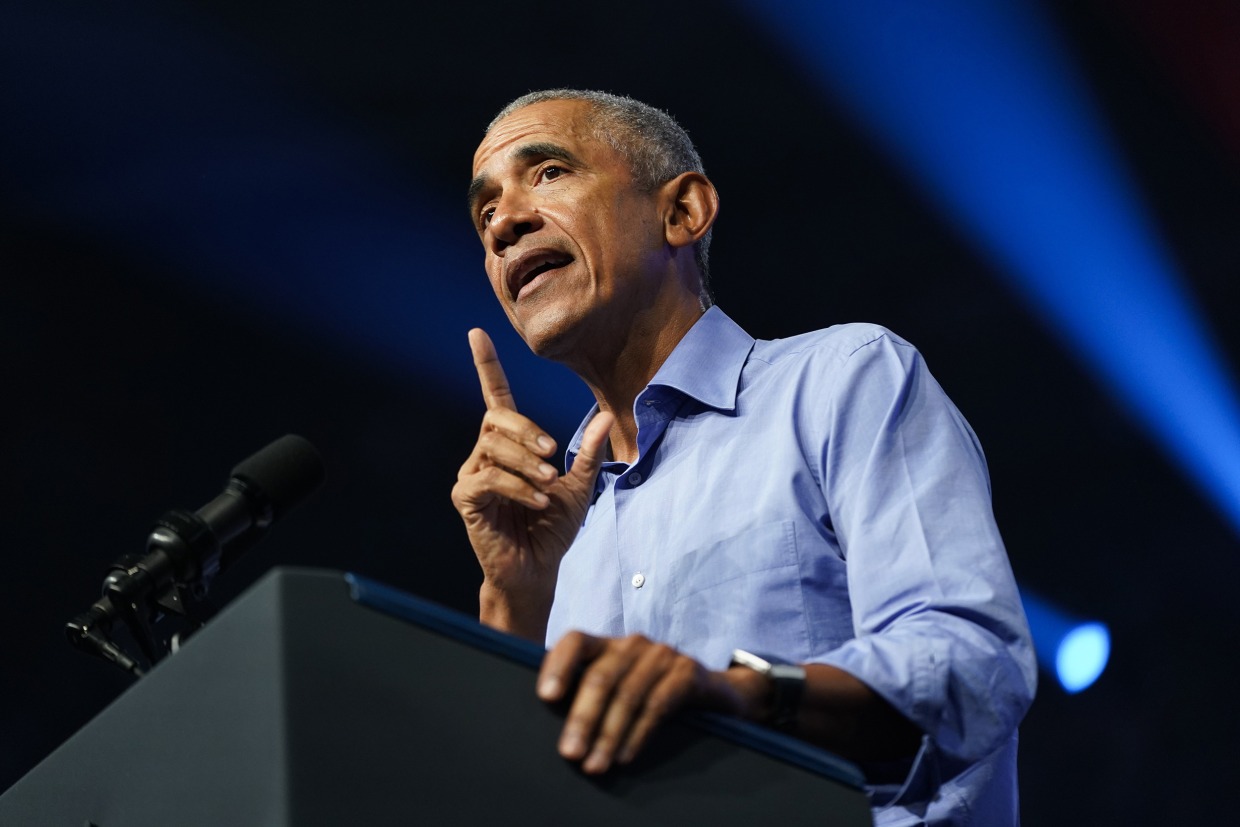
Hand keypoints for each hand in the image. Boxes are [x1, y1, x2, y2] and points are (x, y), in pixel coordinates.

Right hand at [451, 329, 613, 639]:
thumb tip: (603, 417)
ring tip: (548, 486)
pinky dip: (517, 487)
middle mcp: (485, 455)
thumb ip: (588, 454)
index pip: (495, 398)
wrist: (538, 570)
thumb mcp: (580, 488)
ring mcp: (472, 475)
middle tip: (552, 454)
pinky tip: (536, 501)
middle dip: (526, 430)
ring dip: (526, 463)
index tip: (478, 334)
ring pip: (493, 446)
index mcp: (510, 446)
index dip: (487, 366)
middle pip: (496, 418)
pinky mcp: (466, 498)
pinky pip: (487, 479)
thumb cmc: (553, 530)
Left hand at [536, 632, 753, 773]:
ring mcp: (662, 655)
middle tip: (570, 753)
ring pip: (628, 694)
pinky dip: (638, 733)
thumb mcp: (620, 689)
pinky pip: (658, 704)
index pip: (575, 641)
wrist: (716, 693)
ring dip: (608, 734)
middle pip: (600, 676)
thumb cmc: (654, 694)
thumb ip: (590, 697)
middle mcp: (633, 644)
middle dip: (582, 718)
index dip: (558, 665)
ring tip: (595, 765)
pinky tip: (625, 756)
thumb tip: (552, 729)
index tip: (546, 697)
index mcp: (609, 645)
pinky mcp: (688, 672)